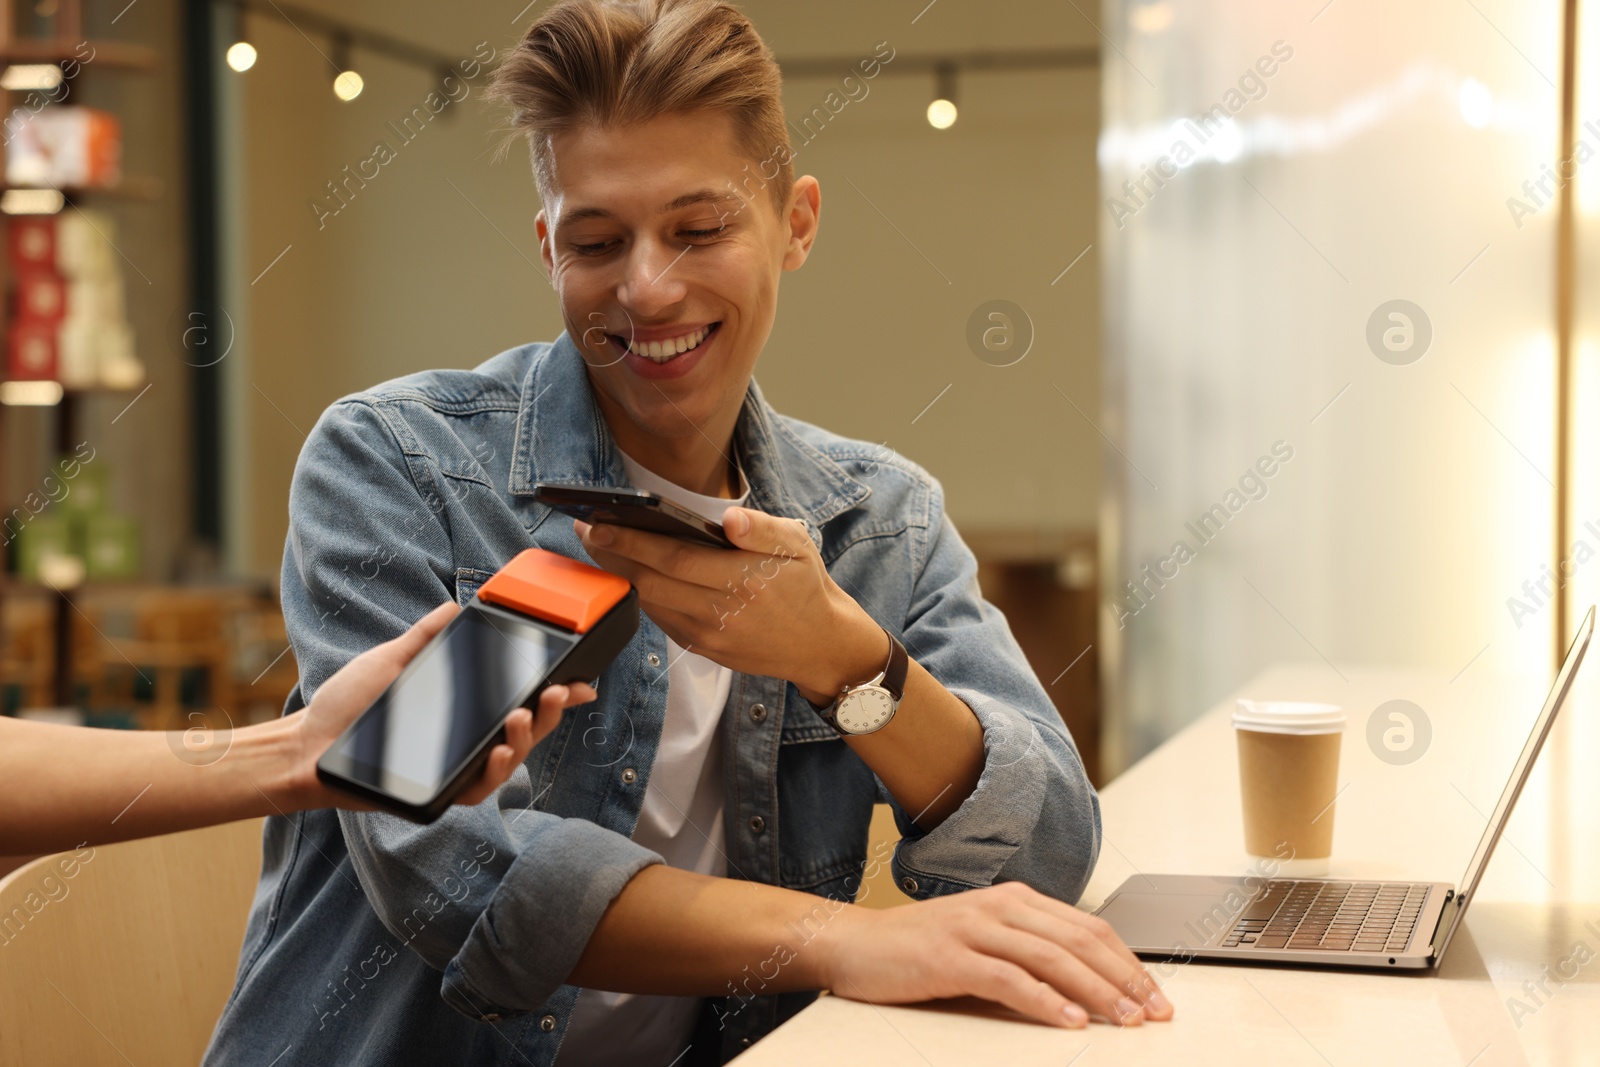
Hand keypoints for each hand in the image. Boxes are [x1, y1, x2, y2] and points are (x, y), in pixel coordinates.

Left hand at [283, 601, 597, 809]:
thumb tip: (456, 609)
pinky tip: (498, 754)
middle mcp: (469, 739)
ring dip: (525, 738)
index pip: (521, 698)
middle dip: (551, 710)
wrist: (308, 744)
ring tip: (520, 714)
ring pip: (511, 759)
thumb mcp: (392, 661)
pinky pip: (478, 788)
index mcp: (466, 707)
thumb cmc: (348, 706)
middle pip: (528, 728)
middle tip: (557, 691)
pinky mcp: (439, 791)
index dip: (556, 692)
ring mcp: (457, 766)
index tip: (581, 679)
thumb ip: (426, 637)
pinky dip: (493, 772)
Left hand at [576, 508, 882, 701]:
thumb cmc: (806, 586)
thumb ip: (763, 528)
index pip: (675, 557)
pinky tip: (630, 575)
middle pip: (652, 582)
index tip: (600, 522)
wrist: (820, 644)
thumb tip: (730, 517)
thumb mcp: (798, 545)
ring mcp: (710, 635)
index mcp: (744, 579)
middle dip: (613, 556)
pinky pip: (663, 620)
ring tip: (599, 548)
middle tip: (585, 529)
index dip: (632, 541)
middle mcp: (723, 611)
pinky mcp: (704, 649)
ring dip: (620, 576)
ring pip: (652, 603)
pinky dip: (641, 597)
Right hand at [813, 882, 1173, 1028]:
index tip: (1156, 994)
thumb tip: (1086, 987)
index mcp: (1014, 899)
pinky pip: (1009, 978)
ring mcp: (974, 928)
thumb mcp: (982, 940)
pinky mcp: (950, 956)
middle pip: (1078, 940)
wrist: (854, 943)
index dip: (1127, 961)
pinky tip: (1069, 1021)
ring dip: (1096, 991)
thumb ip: (1027, 952)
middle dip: (1125, 978)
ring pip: (1052, 958)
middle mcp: (1000, 906)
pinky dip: (1044, 1001)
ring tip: (1125, 1020)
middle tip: (1155, 1012)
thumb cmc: (918, 950)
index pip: (1087, 927)